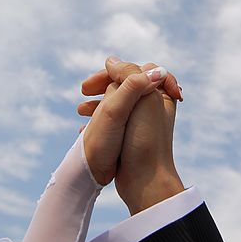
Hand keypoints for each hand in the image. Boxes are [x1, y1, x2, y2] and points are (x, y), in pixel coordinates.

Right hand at [79, 58, 184, 213]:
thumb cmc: (146, 139)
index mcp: (160, 93)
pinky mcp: (133, 137)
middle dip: (102, 86)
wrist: (147, 180)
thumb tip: (111, 60)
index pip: (133, 70)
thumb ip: (129, 75)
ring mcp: (143, 121)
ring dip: (97, 103)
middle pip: (124, 85)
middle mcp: (154, 105)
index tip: (90, 84)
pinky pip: (114, 121)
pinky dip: (99, 121)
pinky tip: (84, 130)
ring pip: (117, 103)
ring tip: (80, 112)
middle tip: (82, 91)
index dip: (110, 73)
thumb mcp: (141, 99)